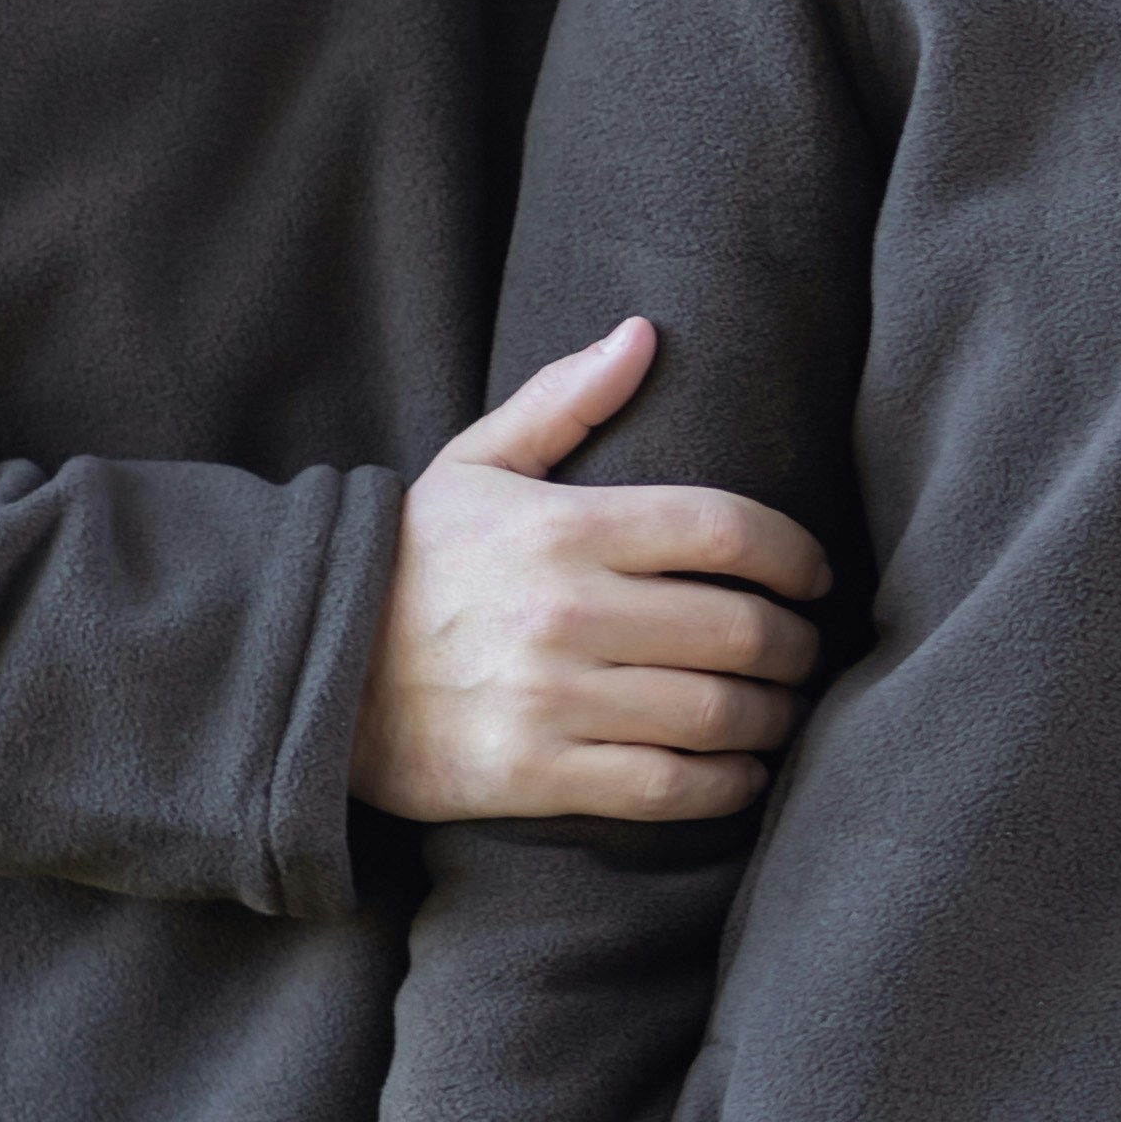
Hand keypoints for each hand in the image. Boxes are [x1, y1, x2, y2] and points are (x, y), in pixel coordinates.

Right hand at [357, 319, 835, 822]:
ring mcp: (551, 698)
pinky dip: (726, 785)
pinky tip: (746, 773)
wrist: (303, 669)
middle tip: (809, 647)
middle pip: (737, 628)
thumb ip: (563, 400)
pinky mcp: (534, 774)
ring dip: (774, 716)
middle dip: (796, 642)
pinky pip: (665, 786)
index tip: (817, 574)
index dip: (795, 553)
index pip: (724, 529)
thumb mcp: (473, 465)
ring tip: (786, 709)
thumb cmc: (405, 563)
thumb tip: (643, 334)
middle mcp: (566, 612)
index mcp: (564, 527)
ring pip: (714, 712)